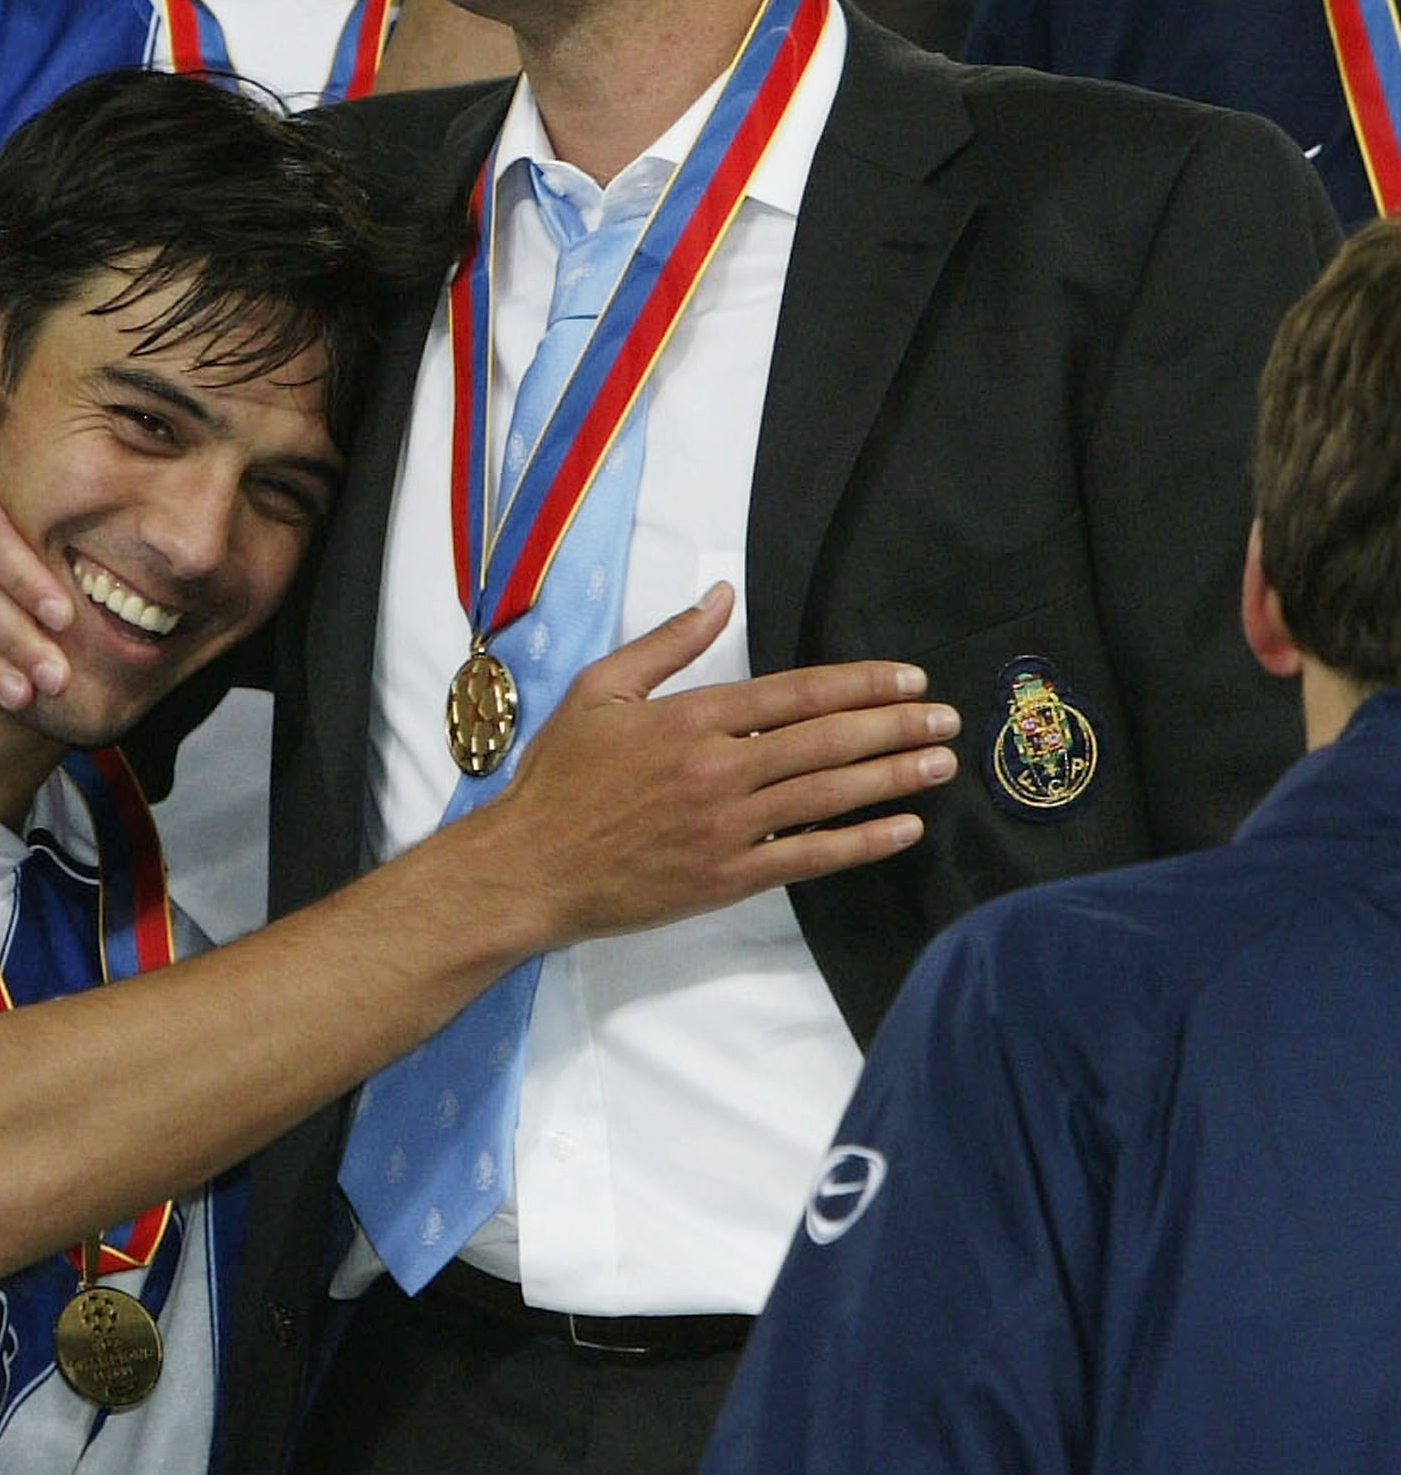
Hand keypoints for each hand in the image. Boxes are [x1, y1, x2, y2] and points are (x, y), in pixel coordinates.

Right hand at [453, 586, 958, 947]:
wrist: (530, 867)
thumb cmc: (559, 776)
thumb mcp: (599, 690)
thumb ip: (668, 643)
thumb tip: (722, 597)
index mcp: (690, 718)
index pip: (795, 694)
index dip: (859, 684)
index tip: (907, 678)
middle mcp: (719, 770)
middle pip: (825, 742)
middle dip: (894, 727)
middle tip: (945, 718)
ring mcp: (727, 827)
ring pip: (828, 796)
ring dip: (892, 778)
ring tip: (940, 764)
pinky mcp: (728, 877)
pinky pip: (809, 857)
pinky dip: (860, 843)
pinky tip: (901, 828)